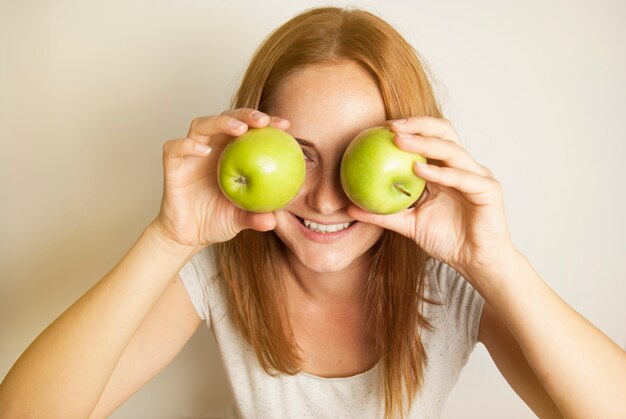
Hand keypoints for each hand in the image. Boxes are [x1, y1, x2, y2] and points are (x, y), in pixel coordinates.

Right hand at [152, 108, 289, 246]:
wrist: (188, 235)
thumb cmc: (217, 221)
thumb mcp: (240, 220)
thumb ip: (255, 218)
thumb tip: (272, 220)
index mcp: (232, 154)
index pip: (250, 129)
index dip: (268, 123)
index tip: (286, 126)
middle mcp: (212, 148)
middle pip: (226, 118)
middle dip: (245, 114)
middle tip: (263, 121)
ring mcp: (191, 154)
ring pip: (201, 125)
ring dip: (220, 122)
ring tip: (240, 129)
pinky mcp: (173, 165)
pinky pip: (175, 148)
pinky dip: (188, 145)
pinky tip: (205, 152)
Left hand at [346, 116, 516, 277]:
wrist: (475, 263)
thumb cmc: (446, 241)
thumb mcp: (407, 224)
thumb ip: (382, 214)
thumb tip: (349, 207)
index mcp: (446, 169)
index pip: (429, 137)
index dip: (408, 127)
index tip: (380, 127)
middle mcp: (463, 167)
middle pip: (444, 132)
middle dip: (418, 124)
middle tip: (390, 126)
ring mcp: (478, 176)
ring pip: (452, 150)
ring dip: (425, 143)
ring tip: (400, 141)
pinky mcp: (489, 191)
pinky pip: (463, 178)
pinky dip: (441, 173)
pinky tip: (419, 170)